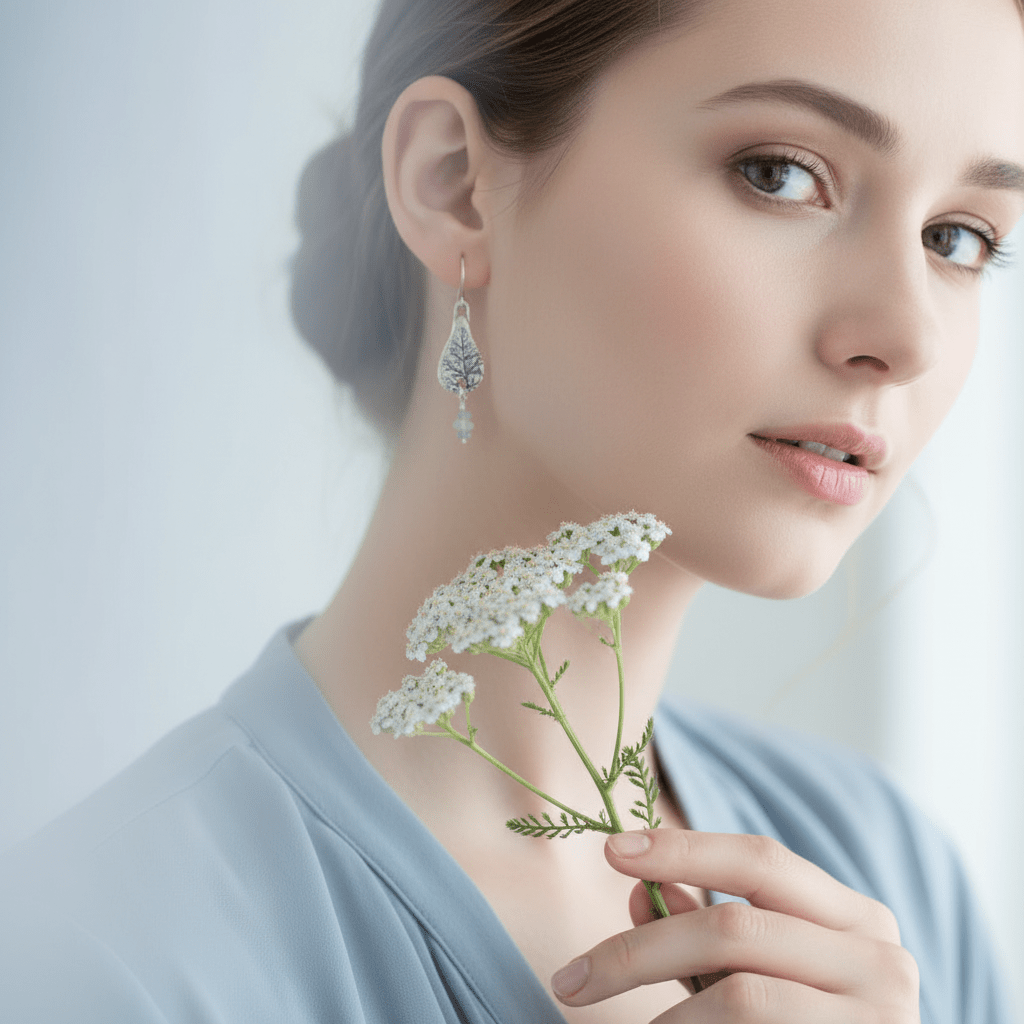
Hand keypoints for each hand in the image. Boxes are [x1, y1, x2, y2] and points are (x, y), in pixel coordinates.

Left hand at [550, 829, 920, 1021]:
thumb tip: (638, 892)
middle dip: (638, 952)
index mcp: (857, 917)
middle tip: (570, 980)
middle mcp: (881, 960)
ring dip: (664, 1018)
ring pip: (739, 995)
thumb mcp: (756, 976)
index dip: (682, 849)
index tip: (611, 850)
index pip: (760, 859)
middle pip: (733, 928)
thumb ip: (704, 933)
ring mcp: (881, 1019)